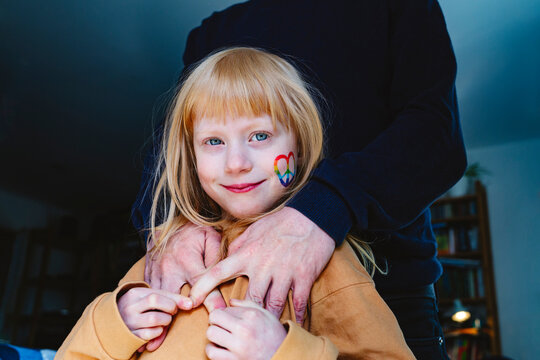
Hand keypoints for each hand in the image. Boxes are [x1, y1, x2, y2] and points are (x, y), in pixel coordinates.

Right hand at [117, 287, 191, 345]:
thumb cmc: (138, 307)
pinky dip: (158, 332)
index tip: (189, 304)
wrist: (112, 322)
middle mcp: (130, 306)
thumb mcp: (147, 296)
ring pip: (154, 319)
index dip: (176, 299)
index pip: (159, 293)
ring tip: (165, 320)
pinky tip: (157, 329)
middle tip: (172, 311)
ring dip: (165, 320)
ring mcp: (129, 321)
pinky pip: (149, 334)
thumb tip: (190, 303)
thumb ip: (167, 296)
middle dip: (170, 307)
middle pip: (155, 301)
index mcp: (135, 293)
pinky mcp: (130, 335)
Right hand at [144, 223, 226, 349]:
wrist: (172, 221)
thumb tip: (226, 275)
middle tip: (169, 333)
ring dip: (156, 315)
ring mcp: (157, 270)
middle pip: (171, 296)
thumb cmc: (197, 232)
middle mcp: (170, 266)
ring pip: (156, 297)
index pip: (202, 283)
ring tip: (156, 336)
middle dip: (171, 314)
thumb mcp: (211, 238)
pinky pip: (147, 292)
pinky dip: (147, 307)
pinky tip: (148, 321)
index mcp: (188, 259)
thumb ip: (217, 258)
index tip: (218, 313)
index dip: (212, 299)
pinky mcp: (149, 272)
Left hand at [190, 207, 334, 322]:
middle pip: (248, 299)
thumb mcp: (254, 229)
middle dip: (243, 314)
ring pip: (272, 304)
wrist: (313, 216)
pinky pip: (298, 302)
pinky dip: (296, 316)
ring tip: (265, 328)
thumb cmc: (281, 221)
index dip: (202, 288)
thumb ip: (238, 246)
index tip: (191, 301)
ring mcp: (284, 272)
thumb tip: (225, 257)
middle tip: (239, 326)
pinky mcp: (303, 276)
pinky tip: (292, 323)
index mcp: (247, 253)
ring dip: (268, 318)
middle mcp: (262, 265)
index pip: (217, 272)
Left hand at [206, 299, 286, 359]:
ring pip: (211, 334)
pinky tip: (220, 348)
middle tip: (220, 326)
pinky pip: (212, 353)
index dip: (224, 313)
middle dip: (215, 321)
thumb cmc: (274, 335)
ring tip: (220, 337)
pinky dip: (212, 350)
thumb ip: (247, 304)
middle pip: (214, 318)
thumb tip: (230, 301)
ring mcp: (239, 347)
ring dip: (213, 335)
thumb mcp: (266, 314)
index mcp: (252, 316)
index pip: (225, 308)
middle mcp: (245, 330)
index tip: (228, 319)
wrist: (283, 356)